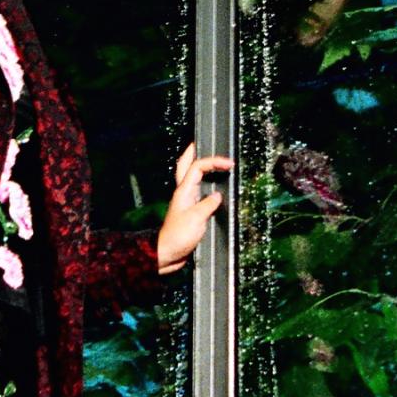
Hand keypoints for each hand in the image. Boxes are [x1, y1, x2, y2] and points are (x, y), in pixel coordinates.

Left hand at [157, 141, 232, 274]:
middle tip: (202, 143)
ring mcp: (185, 202)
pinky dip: (204, 184)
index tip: (229, 164)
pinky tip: (212, 188)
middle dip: (193, 152)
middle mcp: (183, 193)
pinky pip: (197, 192)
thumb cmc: (177, 237)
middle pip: (185, 166)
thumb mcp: (196, 219)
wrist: (167, 254)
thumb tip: (218, 196)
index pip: (198, 167)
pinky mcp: (190, 212)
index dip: (214, 161)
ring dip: (198, 166)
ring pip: (190, 177)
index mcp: (184, 191)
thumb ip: (208, 204)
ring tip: (210, 161)